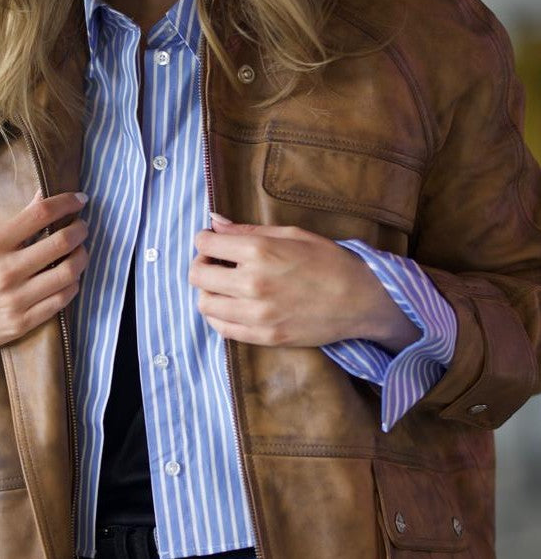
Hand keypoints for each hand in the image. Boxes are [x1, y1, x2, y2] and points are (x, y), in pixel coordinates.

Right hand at [0, 191, 88, 382]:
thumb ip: (14, 225)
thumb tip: (41, 196)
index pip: (39, 214)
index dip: (66, 203)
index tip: (79, 199)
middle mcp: (5, 271)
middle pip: (61, 242)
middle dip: (80, 230)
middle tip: (82, 227)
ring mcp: (15, 299)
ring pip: (68, 272)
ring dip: (82, 257)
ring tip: (80, 251)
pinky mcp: (22, 322)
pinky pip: (62, 300)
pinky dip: (73, 285)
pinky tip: (70, 278)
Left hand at [188, 213, 420, 350]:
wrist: (360, 299)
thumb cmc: (329, 261)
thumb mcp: (291, 234)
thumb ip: (247, 230)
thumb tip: (215, 222)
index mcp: (258, 251)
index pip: (205, 243)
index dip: (205, 240)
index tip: (213, 242)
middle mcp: (252, 283)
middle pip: (197, 275)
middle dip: (202, 264)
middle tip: (217, 263)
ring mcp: (257, 314)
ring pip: (204, 305)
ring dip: (208, 292)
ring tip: (225, 287)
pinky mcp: (264, 336)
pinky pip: (222, 329)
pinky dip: (219, 316)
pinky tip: (231, 306)